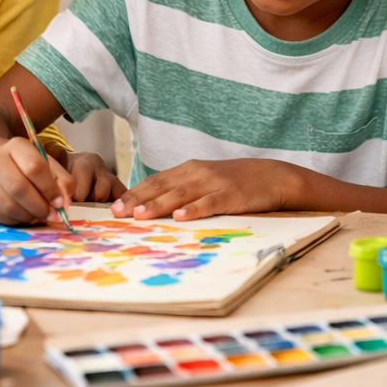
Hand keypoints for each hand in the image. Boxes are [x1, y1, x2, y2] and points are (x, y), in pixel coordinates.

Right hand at [0, 143, 125, 225]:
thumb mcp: (50, 166)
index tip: (60, 203)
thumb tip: (64, 203)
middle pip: (19, 188)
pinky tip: (26, 216)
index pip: (34, 168)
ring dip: (29, 216)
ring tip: (40, 217)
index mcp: (17, 145)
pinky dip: (16, 220)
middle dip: (39, 206)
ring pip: (8, 205)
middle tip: (52, 216)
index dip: (50, 189)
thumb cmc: (29, 166)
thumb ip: (63, 182)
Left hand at [110, 159, 294, 220]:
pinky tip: (180, 217)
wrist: (272, 176)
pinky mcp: (231, 195)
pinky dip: (194, 209)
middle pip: (162, 186)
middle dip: (137, 199)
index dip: (133, 193)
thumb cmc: (235, 182)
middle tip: (117, 213)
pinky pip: (210, 203)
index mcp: (189, 170)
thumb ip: (182, 190)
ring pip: (181, 194)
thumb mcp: (205, 181)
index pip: (155, 181)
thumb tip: (153, 208)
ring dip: (158, 204)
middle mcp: (198, 173)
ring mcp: (214, 183)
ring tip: (139, 214)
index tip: (113, 207)